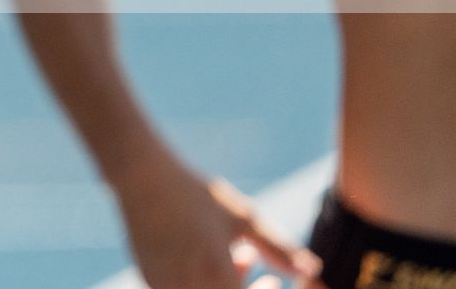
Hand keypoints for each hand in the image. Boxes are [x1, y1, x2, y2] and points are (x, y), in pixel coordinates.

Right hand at [116, 162, 324, 288]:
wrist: (141, 178)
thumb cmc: (196, 194)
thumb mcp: (243, 218)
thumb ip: (281, 250)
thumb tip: (314, 271)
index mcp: (217, 278)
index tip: (275, 282)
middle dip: (245, 288)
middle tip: (256, 266)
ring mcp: (166, 288)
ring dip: (225, 285)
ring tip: (237, 253)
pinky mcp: (150, 281)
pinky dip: (202, 283)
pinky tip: (208, 253)